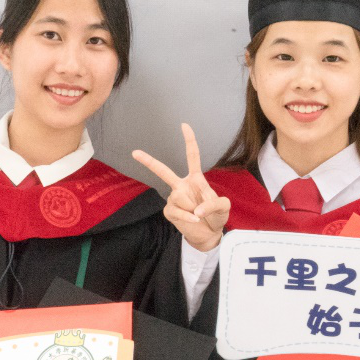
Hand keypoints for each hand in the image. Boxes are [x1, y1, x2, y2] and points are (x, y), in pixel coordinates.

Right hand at [132, 123, 229, 251]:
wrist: (210, 234)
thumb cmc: (217, 216)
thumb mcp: (224, 207)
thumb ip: (214, 203)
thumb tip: (196, 209)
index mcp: (196, 179)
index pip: (192, 156)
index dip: (189, 141)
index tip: (184, 125)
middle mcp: (182, 186)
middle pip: (164, 171)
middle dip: (149, 162)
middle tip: (134, 152)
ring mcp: (174, 198)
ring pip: (179, 196)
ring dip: (192, 206)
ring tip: (198, 213)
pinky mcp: (169, 211)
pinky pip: (176, 210)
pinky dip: (187, 216)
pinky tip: (194, 219)